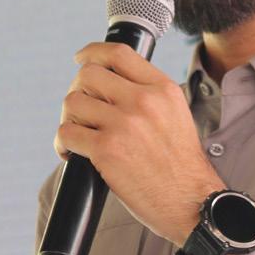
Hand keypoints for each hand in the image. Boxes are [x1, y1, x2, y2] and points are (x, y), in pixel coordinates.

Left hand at [55, 42, 222, 244]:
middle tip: (82, 112)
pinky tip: (73, 154)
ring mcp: (124, 124)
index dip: (92, 53)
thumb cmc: (180, 164)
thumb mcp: (176, 115)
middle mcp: (144, 101)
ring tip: (80, 135)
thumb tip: (110, 83)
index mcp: (163, 89)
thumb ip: (149, 95)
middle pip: (89, 75)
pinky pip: (66, 133)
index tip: (81, 59)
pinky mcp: (107, 150)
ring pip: (73, 102)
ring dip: (70, 119)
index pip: (119, 53)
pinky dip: (63, 144)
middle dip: (79, 91)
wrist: (191, 201)